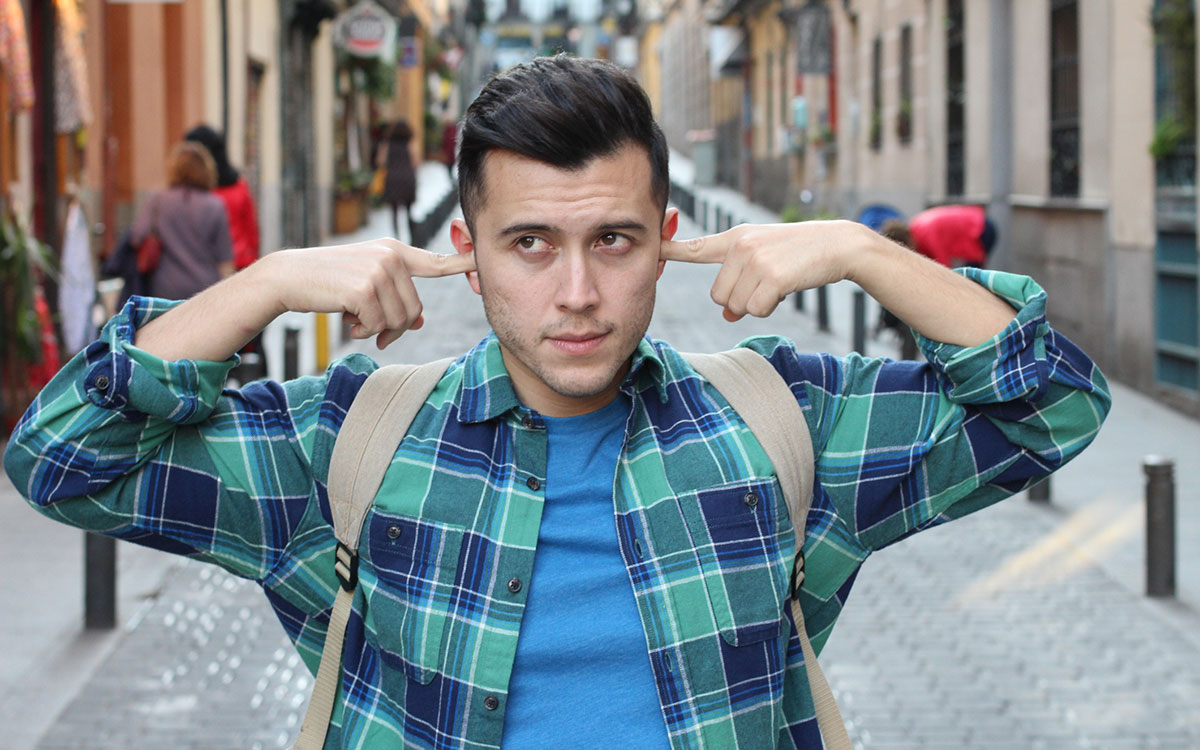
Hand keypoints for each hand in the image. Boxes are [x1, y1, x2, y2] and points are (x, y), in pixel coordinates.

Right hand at [269, 237, 475, 348]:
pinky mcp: (365, 288)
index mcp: (395, 252)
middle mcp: (391, 256)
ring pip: (399, 320)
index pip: (436, 261)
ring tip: (354, 319)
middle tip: (371, 329)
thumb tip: (420, 322)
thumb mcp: (367, 286)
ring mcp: (379, 270)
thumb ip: (396, 298)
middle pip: (415, 310)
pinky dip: (362, 331)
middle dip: (396, 327)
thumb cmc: (329, 283)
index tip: (482, 264)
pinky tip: (346, 319)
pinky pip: (378, 325)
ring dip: (377, 330)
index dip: (462, 265)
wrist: (289, 277)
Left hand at [660, 221, 866, 320]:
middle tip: (767, 284)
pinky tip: (786, 289)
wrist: (838, 244)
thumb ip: (741, 284)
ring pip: (736, 307)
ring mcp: (755, 260)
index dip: (670, 251)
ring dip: (757, 304)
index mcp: (736, 239)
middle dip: (740, 300)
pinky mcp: (771, 276)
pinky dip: (771, 308)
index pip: (696, 248)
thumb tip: (728, 316)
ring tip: (780, 282)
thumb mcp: (766, 263)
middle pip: (719, 297)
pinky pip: (755, 310)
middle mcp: (740, 246)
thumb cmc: (800, 255)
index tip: (651, 249)